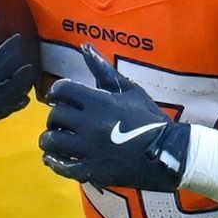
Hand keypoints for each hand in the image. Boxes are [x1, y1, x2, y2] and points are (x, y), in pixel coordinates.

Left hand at [40, 45, 189, 189]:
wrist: (167, 152)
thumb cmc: (150, 118)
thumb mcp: (130, 90)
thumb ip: (103, 69)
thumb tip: (84, 46)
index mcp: (98, 101)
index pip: (61, 90)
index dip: (56, 93)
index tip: (59, 98)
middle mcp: (88, 123)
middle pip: (54, 116)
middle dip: (54, 117)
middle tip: (61, 121)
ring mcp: (88, 149)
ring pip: (52, 142)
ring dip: (50, 139)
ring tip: (56, 140)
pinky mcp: (91, 170)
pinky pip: (62, 167)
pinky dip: (54, 163)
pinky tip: (55, 159)